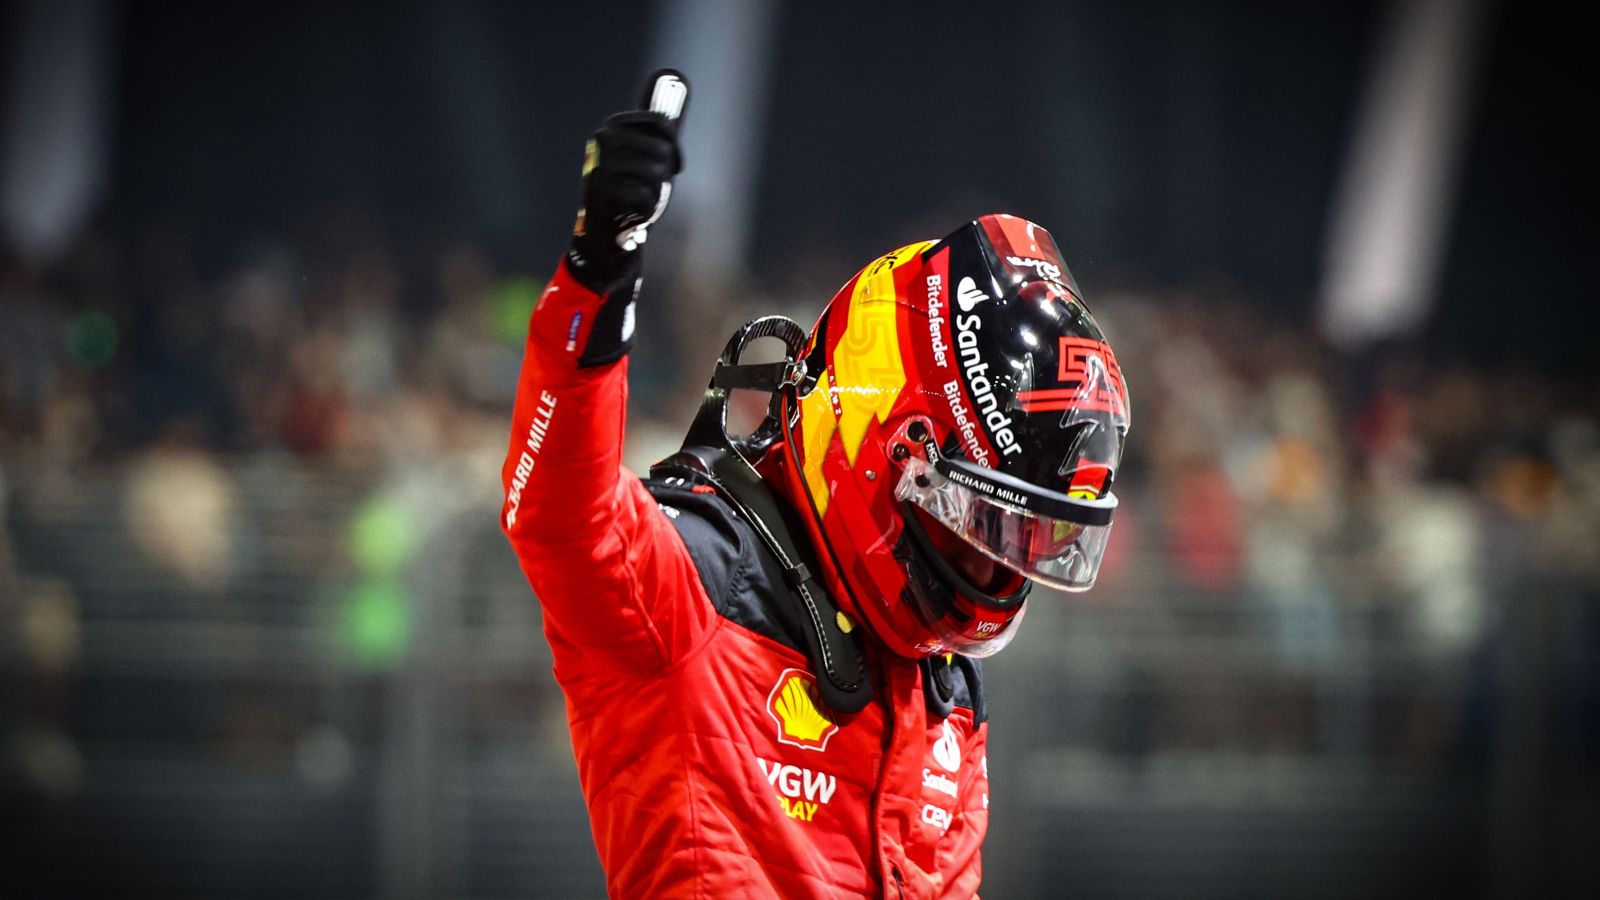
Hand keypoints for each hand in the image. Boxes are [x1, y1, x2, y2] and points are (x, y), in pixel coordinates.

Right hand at [567, 70, 688, 289]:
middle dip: (663, 176)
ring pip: (656, 175)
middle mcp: (604, 141)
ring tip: (637, 200)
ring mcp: (602, 166)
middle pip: (662, 151)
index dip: (674, 148)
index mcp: (613, 127)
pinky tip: (632, 213)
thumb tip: (675, 78)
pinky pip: (648, 199)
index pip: (661, 123)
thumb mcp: (642, 156)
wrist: (602, 237)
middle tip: (649, 189)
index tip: (674, 163)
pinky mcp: (604, 193)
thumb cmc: (628, 192)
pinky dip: (646, 211)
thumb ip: (656, 126)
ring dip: (654, 195)